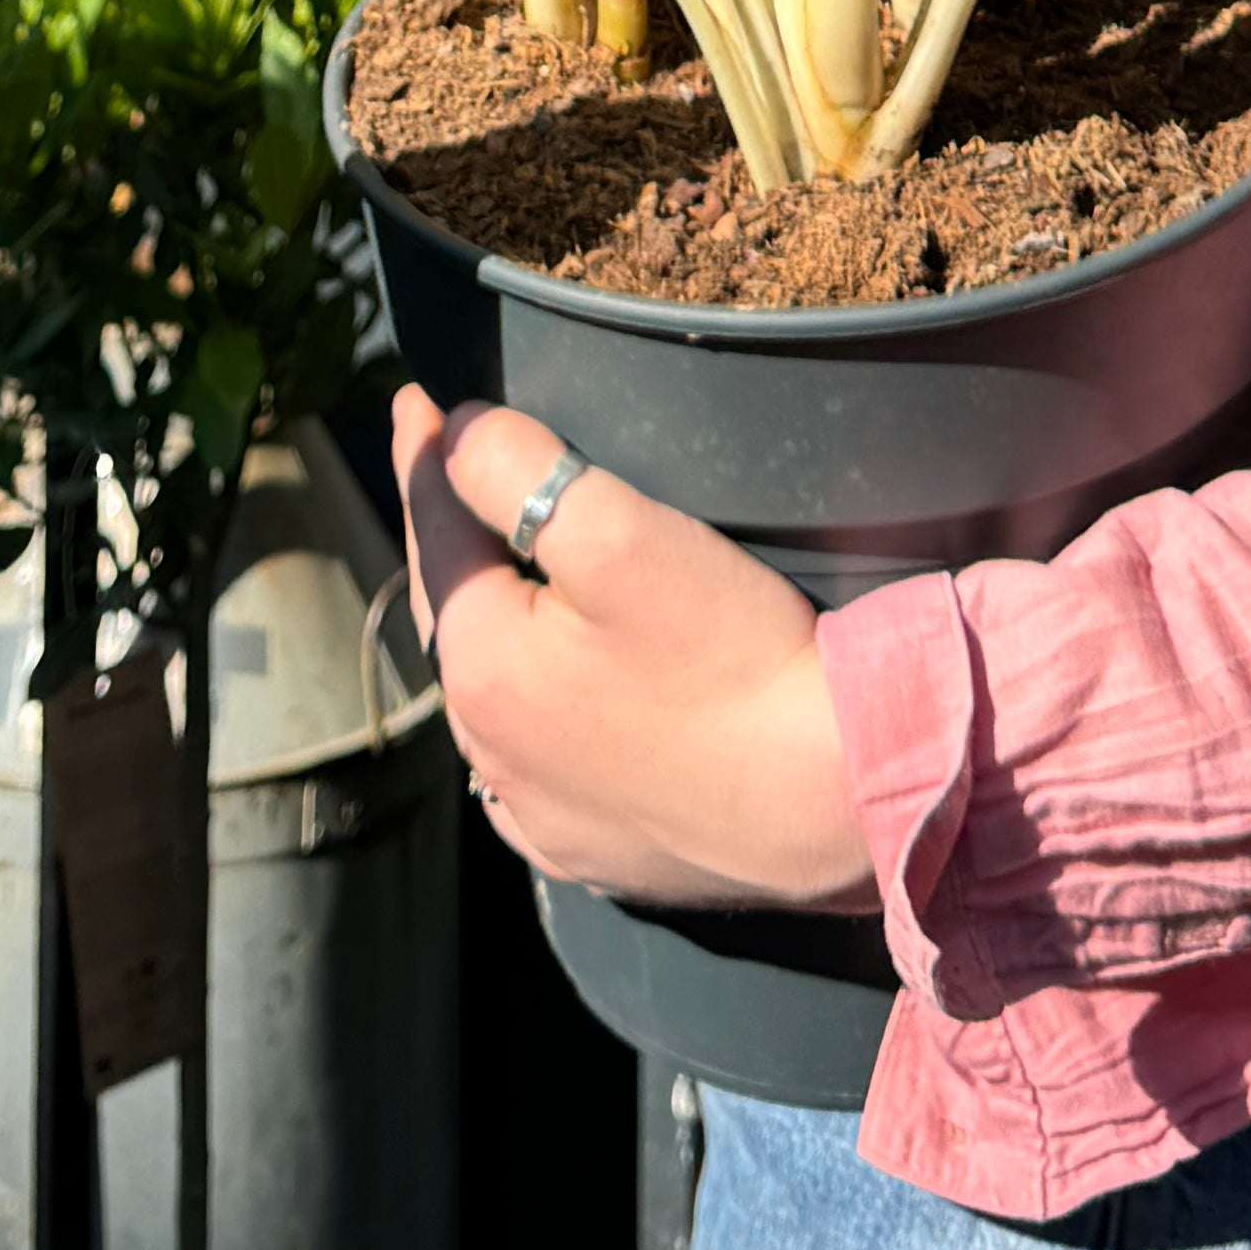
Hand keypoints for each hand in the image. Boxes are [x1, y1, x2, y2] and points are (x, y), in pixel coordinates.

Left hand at [392, 388, 879, 913]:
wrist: (836, 793)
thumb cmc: (731, 656)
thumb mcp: (619, 533)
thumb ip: (516, 469)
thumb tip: (455, 432)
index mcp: (480, 665)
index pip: (432, 532)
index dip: (421, 457)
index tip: (414, 399)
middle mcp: (491, 752)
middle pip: (453, 614)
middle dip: (444, 539)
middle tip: (440, 470)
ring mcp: (542, 814)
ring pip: (490, 695)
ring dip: (483, 628)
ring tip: (485, 575)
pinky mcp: (596, 850)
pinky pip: (534, 771)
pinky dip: (527, 718)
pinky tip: (541, 708)